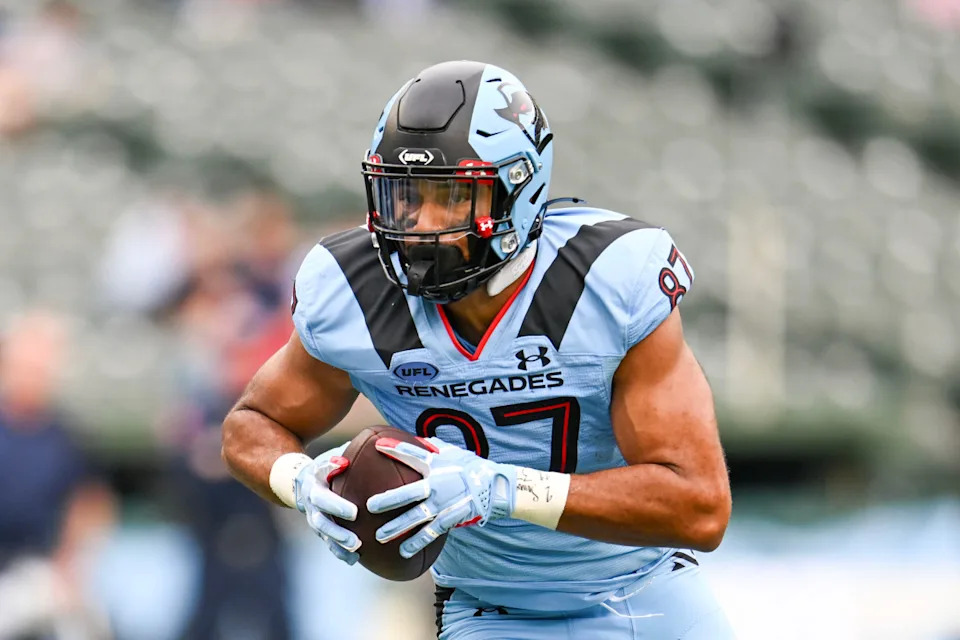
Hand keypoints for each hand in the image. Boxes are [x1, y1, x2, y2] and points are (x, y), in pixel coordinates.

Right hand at [294, 443, 361, 564]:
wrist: (300, 481)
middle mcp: (311, 506)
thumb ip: (339, 457)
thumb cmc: (326, 465)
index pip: (323, 498)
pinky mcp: (321, 530)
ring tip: (356, 551)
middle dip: (338, 532)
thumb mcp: (331, 456)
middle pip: (322, 522)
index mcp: (313, 486)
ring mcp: (314, 519)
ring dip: (339, 545)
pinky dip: (340, 553)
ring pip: (324, 536)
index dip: (337, 506)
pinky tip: (356, 560)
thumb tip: (348, 459)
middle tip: (356, 541)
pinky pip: (329, 544)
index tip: (355, 512)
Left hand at [366, 437, 516, 558]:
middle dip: (388, 500)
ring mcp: (444, 504)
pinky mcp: (451, 519)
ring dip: (398, 528)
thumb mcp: (453, 453)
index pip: (414, 455)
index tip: (378, 446)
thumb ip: (433, 448)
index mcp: (437, 466)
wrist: (496, 487)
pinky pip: (431, 533)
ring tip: (380, 536)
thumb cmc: (472, 467)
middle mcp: (438, 485)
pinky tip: (404, 552)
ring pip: (417, 518)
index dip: (396, 449)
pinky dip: (418, 543)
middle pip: (408, 493)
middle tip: (369, 507)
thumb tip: (415, 439)